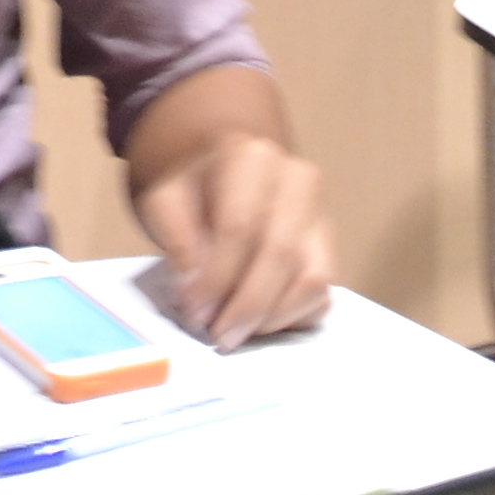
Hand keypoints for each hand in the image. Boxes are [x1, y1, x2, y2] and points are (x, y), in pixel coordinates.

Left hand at [133, 131, 333, 350]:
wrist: (220, 181)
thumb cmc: (191, 194)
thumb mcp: (164, 204)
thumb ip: (178, 242)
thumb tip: (198, 291)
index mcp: (251, 158)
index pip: (241, 225)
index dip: (218, 276)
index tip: (196, 313)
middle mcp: (298, 181)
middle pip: (281, 253)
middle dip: (247, 305)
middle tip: (218, 336)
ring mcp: (321, 217)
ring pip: (312, 279)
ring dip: (272, 318)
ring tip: (235, 332)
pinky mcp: (330, 252)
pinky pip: (322, 297)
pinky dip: (291, 320)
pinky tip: (256, 324)